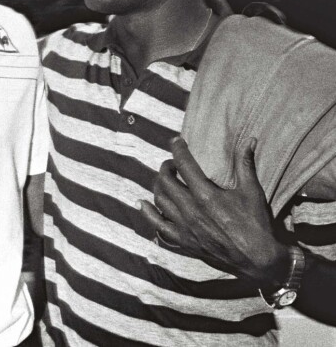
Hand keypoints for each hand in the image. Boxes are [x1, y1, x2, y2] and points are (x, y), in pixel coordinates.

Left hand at [138, 137, 289, 288]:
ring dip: (158, 186)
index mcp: (206, 195)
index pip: (184, 164)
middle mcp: (191, 210)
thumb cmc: (257, 224)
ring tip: (165, 180)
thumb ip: (246, 163)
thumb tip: (250, 140)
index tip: (176, 141)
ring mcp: (185, 227)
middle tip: (172, 164)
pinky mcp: (184, 241)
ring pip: (159, 200)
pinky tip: (142, 204)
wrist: (259, 261)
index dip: (178, 149)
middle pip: (166, 181)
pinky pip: (158, 225)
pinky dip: (148, 213)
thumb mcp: (252, 191)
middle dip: (166, 167)